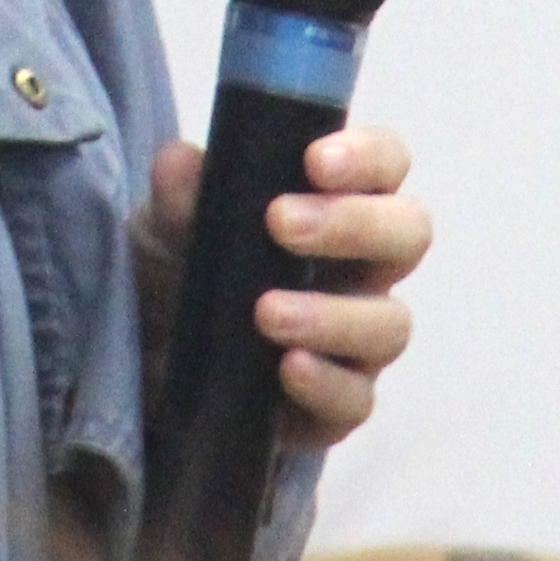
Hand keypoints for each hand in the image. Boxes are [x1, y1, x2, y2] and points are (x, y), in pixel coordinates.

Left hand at [135, 126, 429, 452]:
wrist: (152, 356)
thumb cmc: (183, 265)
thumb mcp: (166, 223)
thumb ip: (180, 193)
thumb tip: (181, 162)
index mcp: (337, 203)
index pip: (384, 164)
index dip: (366, 156)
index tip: (314, 159)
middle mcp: (363, 267)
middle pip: (407, 234)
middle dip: (353, 224)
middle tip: (281, 223)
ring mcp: (358, 339)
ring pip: (389, 324)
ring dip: (331, 315)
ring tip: (266, 312)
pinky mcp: (337, 404)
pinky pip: (356, 399)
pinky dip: (326, 383)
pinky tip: (288, 370)